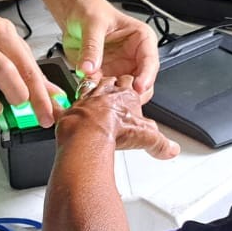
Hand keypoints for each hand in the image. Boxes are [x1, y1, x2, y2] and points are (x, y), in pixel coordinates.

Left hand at [58, 75, 179, 158]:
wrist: (89, 132)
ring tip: (92, 95)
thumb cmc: (116, 128)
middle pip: (110, 81)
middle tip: (113, 87)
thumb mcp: (146, 137)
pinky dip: (62, 106)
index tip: (133, 86)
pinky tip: (59, 107)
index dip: (132, 84)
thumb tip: (171, 149)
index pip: (130, 82)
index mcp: (125, 95)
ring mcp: (86, 99)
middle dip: (112, 83)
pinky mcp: (71, 109)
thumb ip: (160, 143)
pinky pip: (65, 104)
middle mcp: (105, 93)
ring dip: (91, 91)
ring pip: (89, 87)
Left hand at [59, 0, 159, 100]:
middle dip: (132, 93)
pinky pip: (107, 93)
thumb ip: (92, 46)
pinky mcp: (107, 77)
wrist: (74, 14)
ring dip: (115, 97)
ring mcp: (121, 69)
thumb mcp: (93, 23)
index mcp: (141, 39)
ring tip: (101, 95)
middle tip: (119, 98)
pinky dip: (100, 97)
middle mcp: (135, 57)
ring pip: (127, 92)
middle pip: (143, 83)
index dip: (147, 77)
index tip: (138, 88)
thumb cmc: (91, 10)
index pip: (150, 61)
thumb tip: (89, 68)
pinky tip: (90, 93)